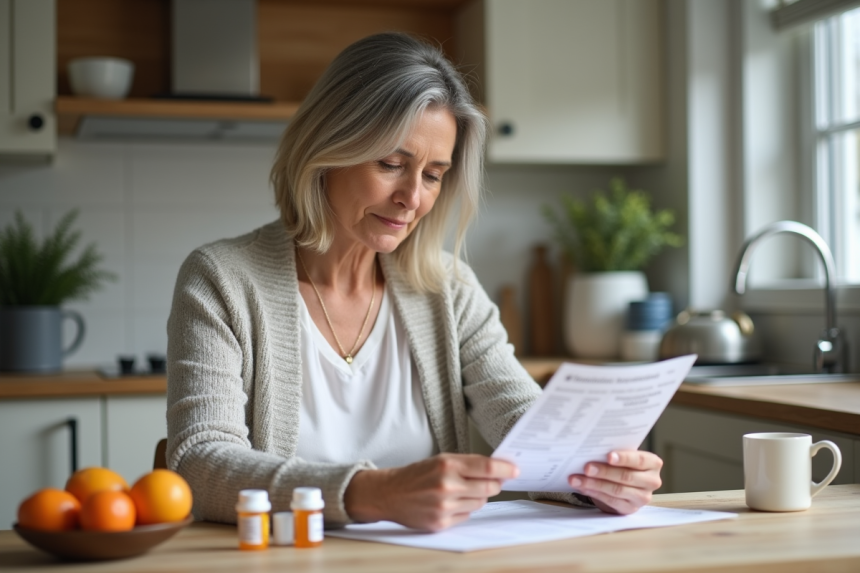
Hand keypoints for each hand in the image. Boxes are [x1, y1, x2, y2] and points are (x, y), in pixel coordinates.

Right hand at [344, 453, 518, 530]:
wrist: (390, 494)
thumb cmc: (417, 475)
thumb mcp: (441, 460)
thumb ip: (468, 464)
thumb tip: (497, 469)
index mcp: (447, 464)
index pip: (486, 467)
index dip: (505, 468)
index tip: (515, 470)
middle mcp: (447, 485)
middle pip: (488, 487)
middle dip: (495, 484)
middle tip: (495, 481)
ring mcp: (444, 506)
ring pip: (480, 502)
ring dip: (478, 496)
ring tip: (463, 491)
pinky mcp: (441, 523)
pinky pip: (467, 515)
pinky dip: (465, 508)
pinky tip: (452, 502)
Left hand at [568, 450, 662, 514]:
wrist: (624, 482)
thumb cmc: (624, 464)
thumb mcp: (623, 456)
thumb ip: (614, 453)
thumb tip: (591, 450)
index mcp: (653, 463)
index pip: (639, 460)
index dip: (624, 458)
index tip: (609, 456)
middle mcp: (652, 481)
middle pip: (626, 476)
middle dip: (604, 472)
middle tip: (586, 467)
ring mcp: (642, 497)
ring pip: (617, 490)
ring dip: (594, 484)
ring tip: (577, 479)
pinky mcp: (630, 509)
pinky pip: (611, 501)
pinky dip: (595, 493)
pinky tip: (582, 487)